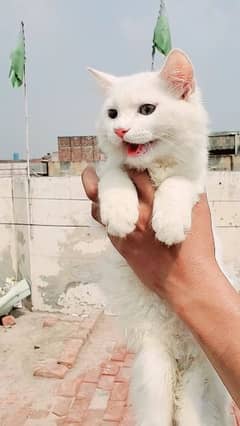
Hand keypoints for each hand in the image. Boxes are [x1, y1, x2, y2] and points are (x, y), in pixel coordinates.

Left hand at [81, 165, 215, 306]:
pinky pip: (103, 223)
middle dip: (108, 170)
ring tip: (91, 175)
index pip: (136, 173)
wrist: (185, 282)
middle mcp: (137, 213)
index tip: (128, 157)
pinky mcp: (119, 244)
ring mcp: (125, 230)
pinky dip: (100, 210)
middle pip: (113, 184)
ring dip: (94, 187)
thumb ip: (189, 191)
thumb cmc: (195, 248)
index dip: (130, 162)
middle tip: (105, 162)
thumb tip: (186, 175)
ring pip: (99, 202)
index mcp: (156, 201)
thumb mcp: (200, 213)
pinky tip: (100, 204)